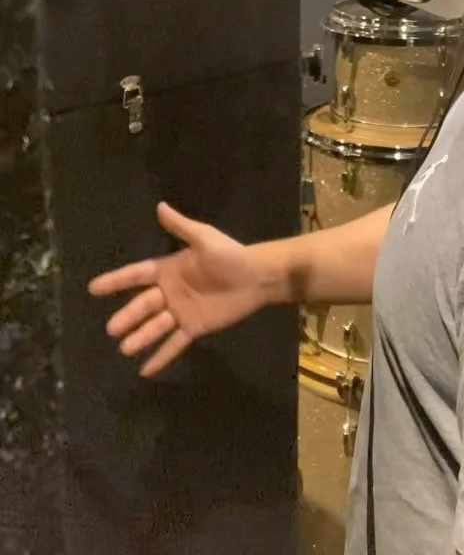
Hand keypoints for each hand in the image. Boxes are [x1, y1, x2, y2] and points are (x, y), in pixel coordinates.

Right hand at [88, 202, 265, 376]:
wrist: (256, 277)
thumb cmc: (230, 255)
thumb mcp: (204, 238)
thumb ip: (181, 227)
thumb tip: (160, 206)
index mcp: (169, 269)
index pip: (137, 275)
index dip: (116, 280)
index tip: (93, 288)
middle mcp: (170, 292)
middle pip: (143, 305)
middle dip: (128, 316)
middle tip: (112, 329)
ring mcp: (181, 312)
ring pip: (156, 327)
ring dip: (141, 338)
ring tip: (125, 349)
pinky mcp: (195, 327)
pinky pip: (175, 344)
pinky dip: (161, 357)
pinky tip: (145, 370)